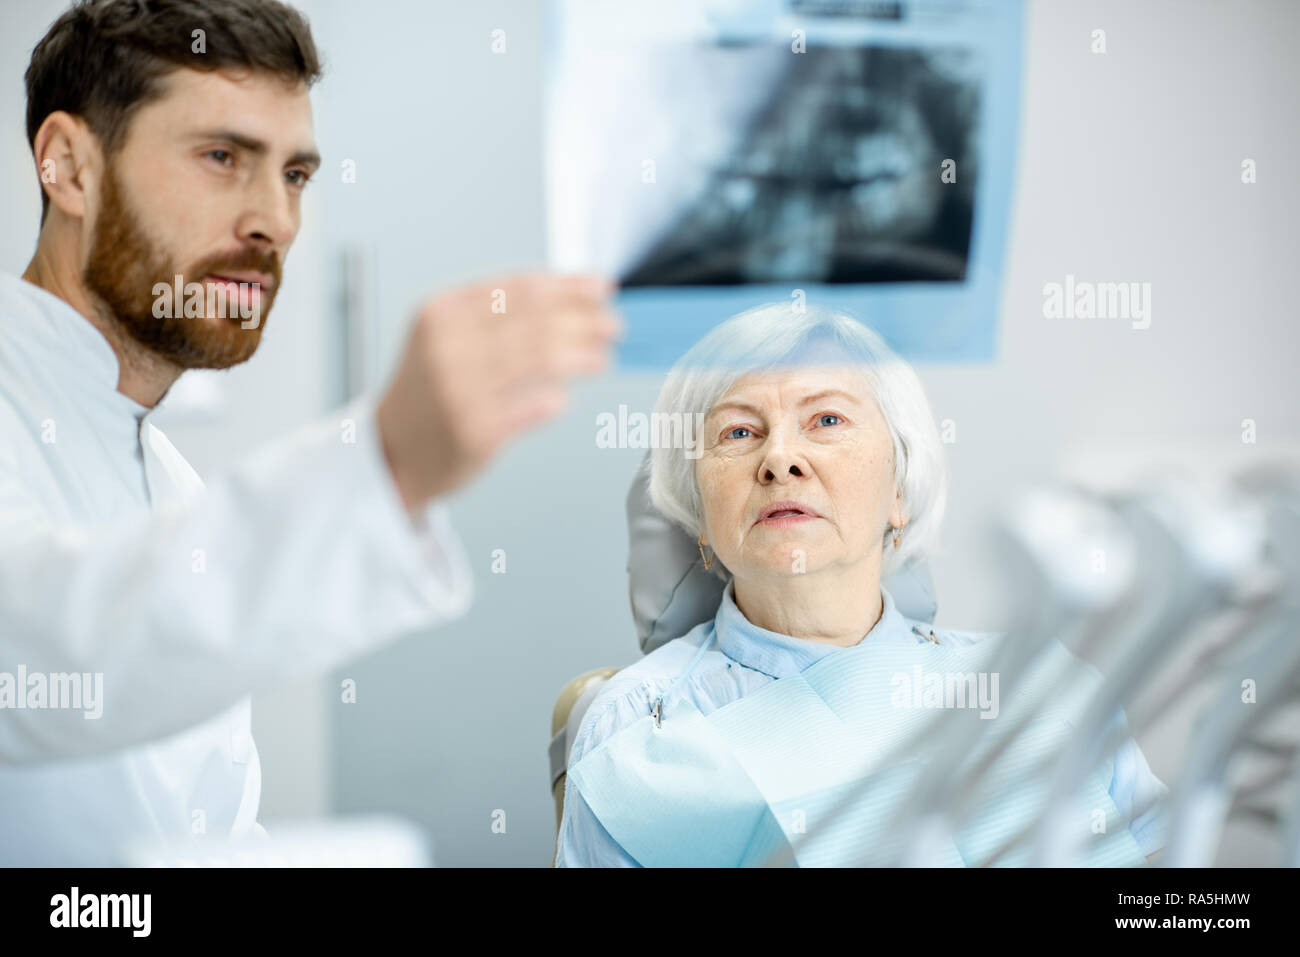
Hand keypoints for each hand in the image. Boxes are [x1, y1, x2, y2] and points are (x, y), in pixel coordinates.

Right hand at [376, 273, 620, 511]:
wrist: (390, 453)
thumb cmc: (428, 393)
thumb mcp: (444, 338)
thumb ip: (494, 315)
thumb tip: (570, 298)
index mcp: (441, 314)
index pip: (518, 289)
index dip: (567, 286)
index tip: (602, 288)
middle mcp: (447, 347)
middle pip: (535, 322)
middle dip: (584, 320)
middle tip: (614, 324)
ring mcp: (461, 390)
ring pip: (542, 360)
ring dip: (582, 355)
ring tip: (604, 356)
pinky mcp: (476, 432)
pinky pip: (533, 407)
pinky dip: (555, 399)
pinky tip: (566, 397)